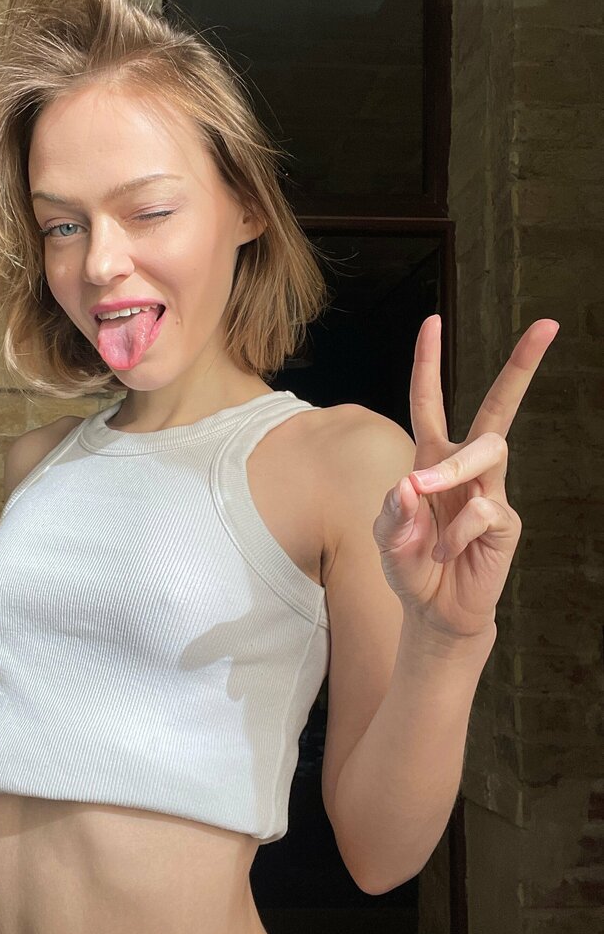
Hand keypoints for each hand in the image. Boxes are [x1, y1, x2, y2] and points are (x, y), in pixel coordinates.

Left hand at [373, 314, 559, 638]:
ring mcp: (490, 491)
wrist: (434, 612)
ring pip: (489, 449)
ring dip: (451, 469)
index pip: (429, 403)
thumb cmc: (411, 566)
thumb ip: (391, 512)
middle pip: (496, 408)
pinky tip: (444, 553)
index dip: (429, 363)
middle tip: (547, 326)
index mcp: (430, 459)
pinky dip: (453, 533)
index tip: (432, 321)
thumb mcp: (386, 538)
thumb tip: (411, 483)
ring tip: (422, 493)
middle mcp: (464, 468)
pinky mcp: (505, 522)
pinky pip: (482, 509)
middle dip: (521, 367)